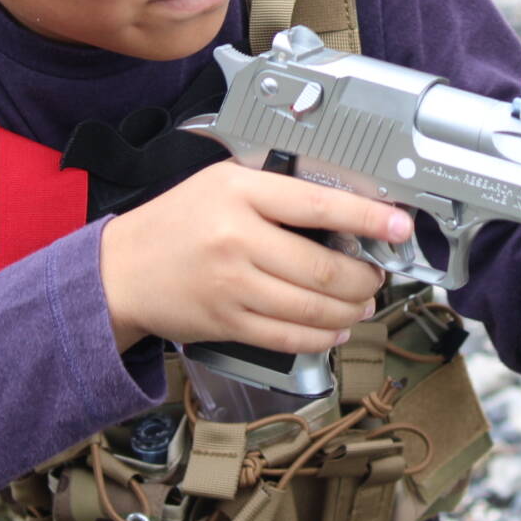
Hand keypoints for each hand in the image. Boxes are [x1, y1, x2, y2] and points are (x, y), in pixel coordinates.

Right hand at [99, 160, 412, 353]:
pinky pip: (289, 337)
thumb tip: (344, 211)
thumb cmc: (178, 222)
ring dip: (351, 310)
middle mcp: (237, 238)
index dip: (368, 219)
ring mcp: (232, 285)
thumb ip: (276, 192)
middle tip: (377, 277)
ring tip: (362, 304)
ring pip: (313, 307)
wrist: (120, 271)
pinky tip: (334, 329)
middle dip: (366, 278)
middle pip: (324, 268)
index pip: (319, 205)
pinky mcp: (228, 323)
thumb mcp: (223, 184)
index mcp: (240, 192)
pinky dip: (322, 336)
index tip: (400, 226)